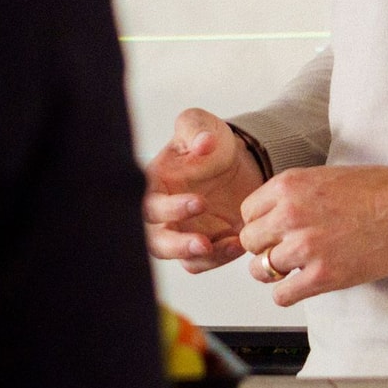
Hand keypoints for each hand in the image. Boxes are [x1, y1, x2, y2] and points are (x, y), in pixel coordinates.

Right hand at [142, 109, 257, 268]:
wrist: (237, 162)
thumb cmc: (211, 142)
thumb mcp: (203, 126)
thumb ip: (197, 129)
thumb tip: (203, 144)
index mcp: (154, 184)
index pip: (149, 203)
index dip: (170, 209)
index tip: (200, 202)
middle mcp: (162, 213)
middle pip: (154, 240)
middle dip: (176, 244)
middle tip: (204, 243)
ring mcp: (180, 231)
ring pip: (175, 256)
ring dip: (200, 256)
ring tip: (230, 245)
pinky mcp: (201, 245)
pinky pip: (202, 261)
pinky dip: (219, 258)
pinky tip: (239, 244)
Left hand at [235, 164, 387, 304]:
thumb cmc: (380, 190)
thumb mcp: (325, 176)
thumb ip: (294, 194)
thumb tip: (274, 213)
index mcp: (288, 186)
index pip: (247, 212)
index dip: (261, 223)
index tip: (273, 230)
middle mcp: (289, 215)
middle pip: (249, 241)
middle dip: (264, 247)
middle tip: (283, 249)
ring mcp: (305, 247)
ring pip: (260, 270)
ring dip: (274, 272)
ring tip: (292, 269)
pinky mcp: (323, 276)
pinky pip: (282, 296)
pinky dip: (288, 294)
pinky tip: (302, 286)